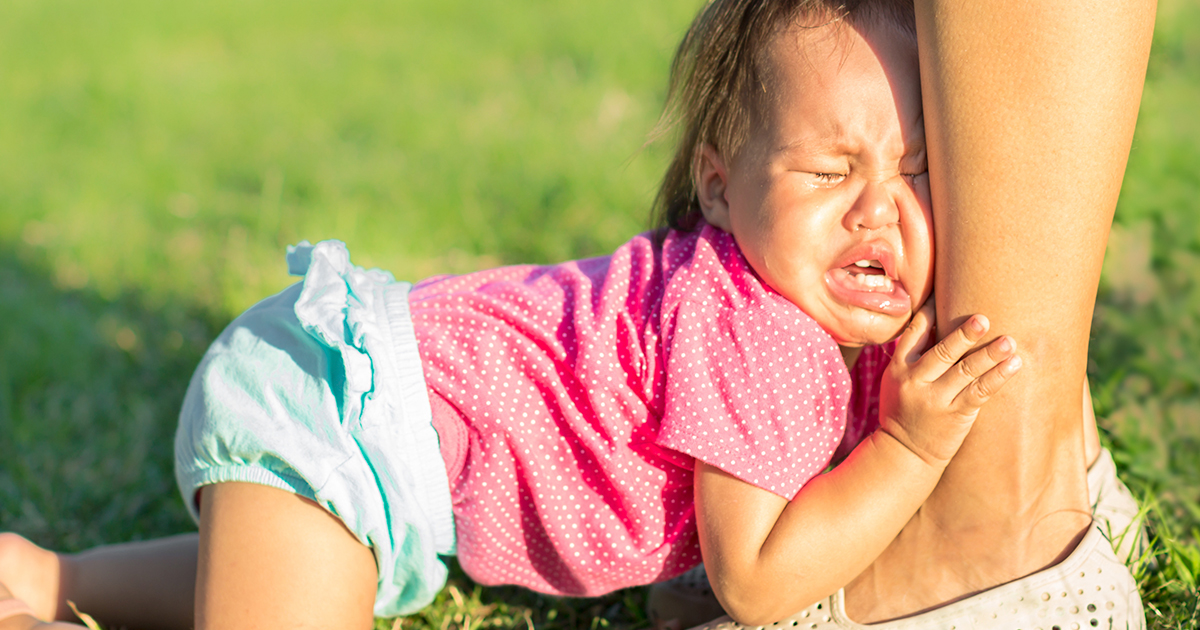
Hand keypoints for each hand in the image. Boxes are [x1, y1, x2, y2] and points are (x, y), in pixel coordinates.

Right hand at [878, 300, 1021, 466]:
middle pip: (942, 351)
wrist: (903, 453)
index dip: (932, 312)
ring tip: (1009, 341)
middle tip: (984, 319)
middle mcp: (916, 381)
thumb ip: (914, 354)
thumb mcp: (897, 381)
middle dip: (964, 335)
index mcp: (899, 367)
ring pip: (965, 372)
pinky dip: (998, 377)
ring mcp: (935, 399)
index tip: (946, 293)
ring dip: (989, 355)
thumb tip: (938, 319)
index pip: (916, 332)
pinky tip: (1014, 365)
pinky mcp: (955, 415)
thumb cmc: (904, 411)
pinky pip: (980, 392)